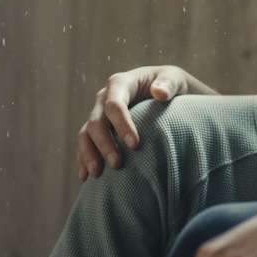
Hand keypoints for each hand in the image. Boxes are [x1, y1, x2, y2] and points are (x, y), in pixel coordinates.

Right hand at [76, 65, 215, 179]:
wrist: (164, 91)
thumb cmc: (169, 85)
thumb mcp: (174, 79)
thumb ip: (168, 84)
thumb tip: (159, 93)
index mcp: (121, 83)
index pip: (114, 104)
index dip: (121, 124)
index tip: (135, 144)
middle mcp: (103, 98)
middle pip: (96, 122)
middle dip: (105, 144)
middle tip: (118, 164)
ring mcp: (98, 114)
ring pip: (85, 134)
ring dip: (89, 155)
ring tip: (98, 175)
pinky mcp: (96, 129)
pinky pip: (84, 144)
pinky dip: (82, 160)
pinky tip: (85, 177)